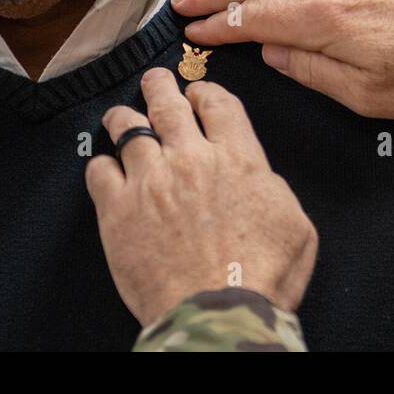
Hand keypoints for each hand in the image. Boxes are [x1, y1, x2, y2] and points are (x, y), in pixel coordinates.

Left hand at [85, 68, 318, 327]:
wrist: (219, 312)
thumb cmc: (263, 276)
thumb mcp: (295, 224)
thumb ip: (273, 188)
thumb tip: (258, 177)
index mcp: (238, 157)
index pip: (217, 102)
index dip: (205, 91)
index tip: (198, 93)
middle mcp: (191, 158)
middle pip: (167, 103)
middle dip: (159, 85)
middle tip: (154, 80)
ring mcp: (150, 181)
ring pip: (126, 127)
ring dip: (124, 116)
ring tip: (120, 114)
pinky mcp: (117, 211)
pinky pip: (98, 170)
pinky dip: (101, 164)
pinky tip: (105, 168)